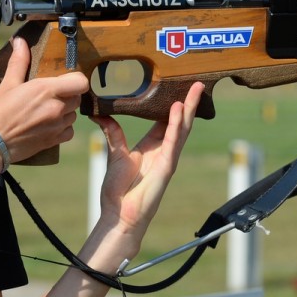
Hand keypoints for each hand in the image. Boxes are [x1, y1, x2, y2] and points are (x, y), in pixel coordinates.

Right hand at [0, 37, 88, 161]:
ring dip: (65, 111)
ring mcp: (56, 126)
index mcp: (47, 90)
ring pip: (73, 115)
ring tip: (48, 110)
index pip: (80, 82)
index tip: (65, 80)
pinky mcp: (53, 141)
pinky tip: (49, 125)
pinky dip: (63, 128)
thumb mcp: (7, 84)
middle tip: (52, 95)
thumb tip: (20, 41)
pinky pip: (69, 132)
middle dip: (68, 95)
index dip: (76, 80)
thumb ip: (19, 62)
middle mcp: (56, 108)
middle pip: (77, 98)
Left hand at [89, 81, 203, 257]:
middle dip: (189, 102)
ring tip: (195, 89)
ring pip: (181, 129)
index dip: (173, 104)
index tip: (177, 87)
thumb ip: (113, 133)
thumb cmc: (118, 189)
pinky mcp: (166, 167)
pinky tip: (178, 110)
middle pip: (179, 122)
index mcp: (152, 147)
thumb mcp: (115, 153)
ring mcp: (167, 159)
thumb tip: (100, 114)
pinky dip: (175, 126)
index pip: (165, 121)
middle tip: (196, 83)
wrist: (119, 213)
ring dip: (188, 109)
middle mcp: (163, 151)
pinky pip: (172, 142)